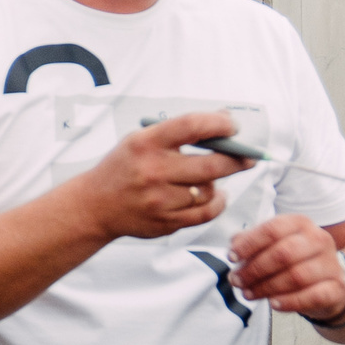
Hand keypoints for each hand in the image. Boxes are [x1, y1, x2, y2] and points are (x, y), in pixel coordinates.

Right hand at [76, 112, 252, 241]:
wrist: (95, 205)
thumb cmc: (124, 168)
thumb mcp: (140, 140)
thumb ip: (178, 132)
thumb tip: (223, 122)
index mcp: (146, 143)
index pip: (191, 126)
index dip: (219, 124)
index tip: (232, 125)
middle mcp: (153, 170)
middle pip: (212, 164)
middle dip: (238, 159)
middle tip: (249, 156)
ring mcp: (160, 199)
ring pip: (209, 190)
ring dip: (217, 183)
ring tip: (214, 178)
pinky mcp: (166, 221)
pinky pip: (205, 213)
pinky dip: (216, 203)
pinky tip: (214, 195)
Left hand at [228, 215, 344, 319]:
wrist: (325, 283)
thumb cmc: (291, 260)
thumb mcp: (271, 245)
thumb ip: (250, 241)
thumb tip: (234, 245)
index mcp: (300, 223)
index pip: (272, 229)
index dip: (249, 244)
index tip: (232, 258)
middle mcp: (319, 239)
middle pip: (283, 253)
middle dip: (255, 269)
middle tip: (236, 281)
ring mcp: (331, 264)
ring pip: (297, 276)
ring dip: (267, 287)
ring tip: (249, 294)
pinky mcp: (337, 288)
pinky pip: (313, 296)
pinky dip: (290, 302)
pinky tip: (273, 304)